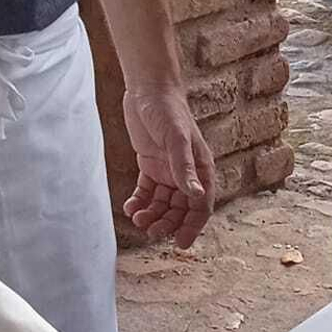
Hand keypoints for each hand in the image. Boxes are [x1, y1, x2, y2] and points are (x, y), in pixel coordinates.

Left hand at [122, 84, 216, 249]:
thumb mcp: (177, 140)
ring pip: (163, 203)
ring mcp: (168, 170)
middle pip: (181, 209)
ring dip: (152, 214)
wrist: (149, 88)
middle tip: (151, 231)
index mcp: (201, 169)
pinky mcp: (151, 164)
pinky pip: (147, 191)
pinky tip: (129, 207)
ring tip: (137, 218)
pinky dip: (140, 201)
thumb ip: (185, 169)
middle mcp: (187, 173)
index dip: (192, 226)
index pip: (201, 205)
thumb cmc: (168, 110)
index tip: (181, 244)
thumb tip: (196, 197)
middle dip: (168, 223)